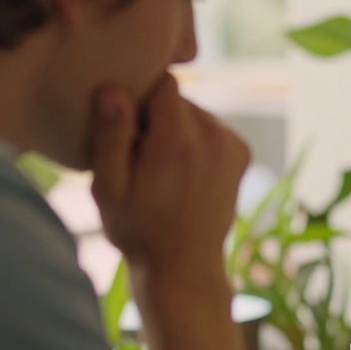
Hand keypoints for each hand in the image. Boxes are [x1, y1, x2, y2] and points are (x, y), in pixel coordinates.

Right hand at [89, 73, 248, 273]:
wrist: (183, 267)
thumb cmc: (137, 230)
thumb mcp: (108, 187)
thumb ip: (110, 135)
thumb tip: (113, 88)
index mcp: (179, 140)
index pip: (162, 81)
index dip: (138, 98)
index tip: (126, 130)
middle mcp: (214, 136)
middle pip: (177, 97)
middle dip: (154, 117)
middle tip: (139, 158)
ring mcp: (233, 145)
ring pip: (193, 112)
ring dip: (174, 129)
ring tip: (160, 170)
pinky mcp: (242, 153)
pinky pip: (210, 128)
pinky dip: (194, 141)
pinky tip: (181, 173)